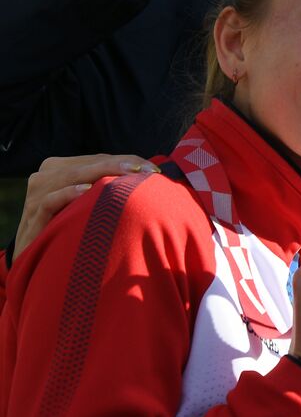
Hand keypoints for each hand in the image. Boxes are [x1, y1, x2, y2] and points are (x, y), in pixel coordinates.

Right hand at [15, 155, 156, 255]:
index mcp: (59, 168)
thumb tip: (145, 176)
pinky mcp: (31, 215)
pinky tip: (87, 191)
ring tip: (129, 173)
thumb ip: (104, 186)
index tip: (153, 168)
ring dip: (101, 173)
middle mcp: (46, 176)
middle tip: (148, 169)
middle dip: (120, 164)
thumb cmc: (68, 227)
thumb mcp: (86, 203)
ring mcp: (36, 194)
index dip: (126, 160)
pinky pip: (49, 200)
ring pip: (72, 176)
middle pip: (88, 164)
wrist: (35, 257)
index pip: (98, 159)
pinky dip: (68, 194)